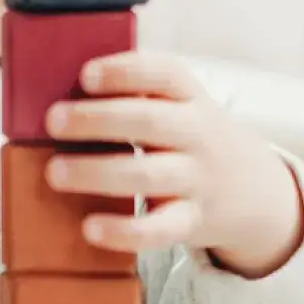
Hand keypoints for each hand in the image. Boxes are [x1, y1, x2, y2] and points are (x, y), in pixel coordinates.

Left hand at [44, 51, 303, 278]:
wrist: (251, 189)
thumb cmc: (190, 138)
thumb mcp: (180, 107)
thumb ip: (135, 95)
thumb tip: (58, 88)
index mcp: (191, 97)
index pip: (166, 74)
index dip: (125, 72)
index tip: (85, 75)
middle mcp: (198, 134)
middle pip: (150, 121)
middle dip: (98, 119)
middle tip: (52, 121)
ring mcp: (197, 179)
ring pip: (148, 174)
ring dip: (97, 172)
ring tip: (54, 172)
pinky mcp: (192, 221)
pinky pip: (159, 229)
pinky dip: (124, 231)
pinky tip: (90, 227)